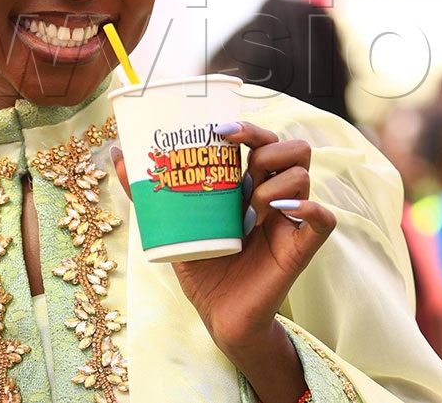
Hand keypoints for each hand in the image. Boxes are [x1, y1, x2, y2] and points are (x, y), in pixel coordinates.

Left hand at [113, 120, 335, 401]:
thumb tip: (118, 154)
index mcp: (247, 182)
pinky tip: (283, 213)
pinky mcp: (301, 247)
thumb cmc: (200, 262)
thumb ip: (148, 191)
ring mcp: (290, 219)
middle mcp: (273, 194)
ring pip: (304, 174)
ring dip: (276, 182)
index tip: (219, 132)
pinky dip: (309, 208)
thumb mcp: (171, 222)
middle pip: (292, 147)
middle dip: (267, 145)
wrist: (217, 312)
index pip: (261, 139)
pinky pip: (324, 218)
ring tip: (250, 206)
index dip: (248, 128)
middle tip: (239, 161)